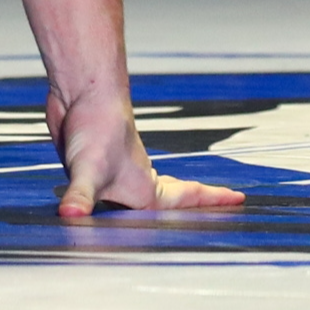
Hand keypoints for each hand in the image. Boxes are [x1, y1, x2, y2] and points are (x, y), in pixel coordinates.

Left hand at [48, 86, 245, 218]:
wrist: (84, 92)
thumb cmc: (96, 128)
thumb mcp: (88, 170)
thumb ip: (80, 196)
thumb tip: (69, 216)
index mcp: (145, 191)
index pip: (187, 201)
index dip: (213, 201)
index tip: (240, 198)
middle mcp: (136, 184)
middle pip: (173, 199)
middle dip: (197, 203)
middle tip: (220, 206)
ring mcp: (117, 174)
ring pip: (145, 195)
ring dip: (160, 203)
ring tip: (171, 210)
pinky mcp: (98, 167)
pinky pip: (116, 192)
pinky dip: (124, 200)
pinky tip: (114, 202)